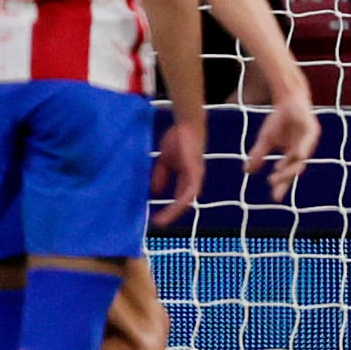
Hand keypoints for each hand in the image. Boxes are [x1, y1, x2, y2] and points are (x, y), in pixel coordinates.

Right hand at [152, 96, 207, 212]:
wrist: (187, 125)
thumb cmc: (178, 140)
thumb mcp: (165, 162)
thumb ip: (161, 176)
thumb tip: (154, 192)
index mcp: (186, 178)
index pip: (179, 198)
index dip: (170, 209)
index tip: (156, 218)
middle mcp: (192, 180)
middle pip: (183, 203)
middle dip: (171, 215)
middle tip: (157, 225)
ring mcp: (196, 176)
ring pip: (186, 200)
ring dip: (174, 212)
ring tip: (161, 221)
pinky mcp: (195, 172)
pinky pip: (189, 191)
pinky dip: (180, 201)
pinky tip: (170, 208)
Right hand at [246, 88, 320, 195]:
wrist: (288, 99)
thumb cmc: (279, 120)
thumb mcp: (266, 139)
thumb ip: (258, 155)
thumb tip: (247, 172)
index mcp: (292, 155)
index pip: (287, 174)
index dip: (282, 186)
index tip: (275, 199)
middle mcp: (302, 151)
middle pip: (295, 169)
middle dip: (284, 178)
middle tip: (272, 184)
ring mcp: (308, 141)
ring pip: (300, 158)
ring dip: (290, 166)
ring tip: (277, 172)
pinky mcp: (312, 129)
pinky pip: (308, 141)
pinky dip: (303, 148)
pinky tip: (298, 155)